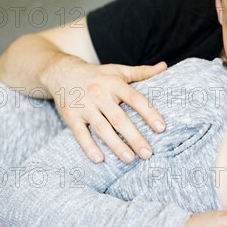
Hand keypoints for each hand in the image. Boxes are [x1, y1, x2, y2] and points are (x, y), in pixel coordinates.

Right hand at [42, 57, 167, 162]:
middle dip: (134, 137)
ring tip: (130, 159)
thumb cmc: (98, 75)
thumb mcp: (118, 70)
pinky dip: (89, 147)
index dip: (149, 113)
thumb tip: (164, 66)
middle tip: (148, 153)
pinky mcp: (71, 117)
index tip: (161, 128)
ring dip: (116, 145)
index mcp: (114, 84)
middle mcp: (99, 94)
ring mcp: (84, 106)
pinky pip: (80, 134)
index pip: (135, 99)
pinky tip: (100, 159)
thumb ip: (142, 72)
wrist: (62, 72)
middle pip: (119, 118)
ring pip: (102, 128)